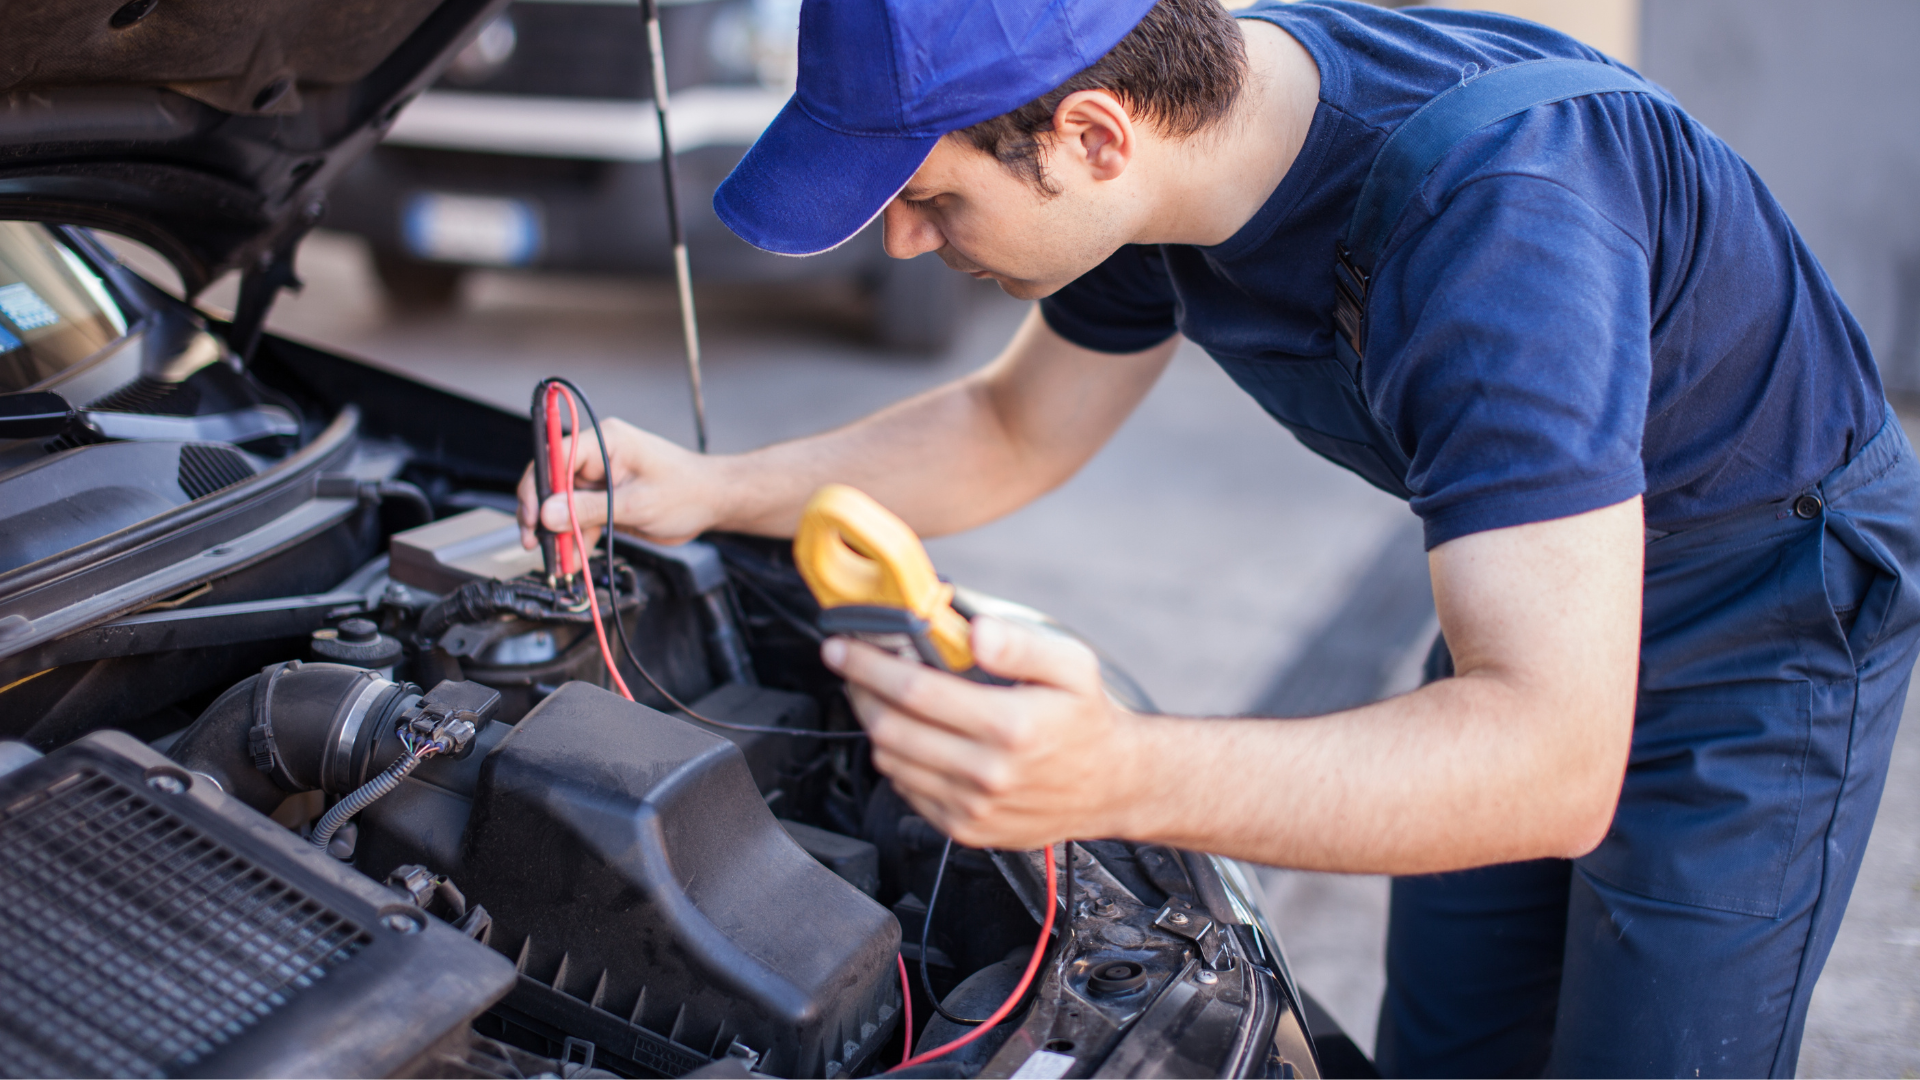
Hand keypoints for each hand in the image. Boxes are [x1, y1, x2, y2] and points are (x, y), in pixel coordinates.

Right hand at [516, 417, 720, 550]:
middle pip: (553, 481)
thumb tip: (548, 514)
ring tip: (558, 559)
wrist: (713, 502)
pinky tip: (573, 558)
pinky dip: (576, 537)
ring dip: (559, 532)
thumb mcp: (637, 503)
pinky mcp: (606, 498)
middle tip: (535, 542)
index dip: (538, 486)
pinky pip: (580, 517)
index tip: (532, 517)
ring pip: (563, 504)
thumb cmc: (688, 491)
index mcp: (605, 441)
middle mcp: (599, 455)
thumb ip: (591, 509)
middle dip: (542, 514)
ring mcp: (601, 478)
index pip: (555, 456)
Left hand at [823, 616, 1146, 848]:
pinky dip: (897, 759)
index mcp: (1010, 726)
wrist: (1113, 785)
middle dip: (859, 691)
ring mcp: (973, 807)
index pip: (915, 690)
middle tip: (852, 667)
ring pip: (891, 761)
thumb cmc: (1088, 719)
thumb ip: (1021, 643)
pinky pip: (907, 791)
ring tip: (879, 696)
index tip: (841, 647)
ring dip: (874, 724)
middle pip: (891, 728)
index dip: (868, 665)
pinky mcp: (965, 829)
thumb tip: (975, 629)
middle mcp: (988, 772)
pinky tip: (911, 735)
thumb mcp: (1071, 666)